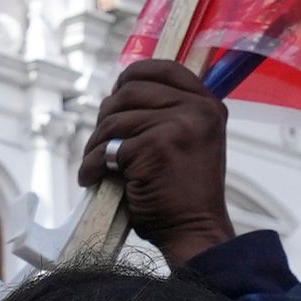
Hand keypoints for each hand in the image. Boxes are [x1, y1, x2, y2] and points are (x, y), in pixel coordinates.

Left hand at [84, 58, 233, 269]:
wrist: (195, 232)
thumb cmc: (184, 195)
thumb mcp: (189, 142)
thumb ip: (168, 114)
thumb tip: (119, 94)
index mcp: (207, 105)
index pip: (164, 68)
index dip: (133, 76)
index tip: (116, 92)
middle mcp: (197, 109)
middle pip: (130, 91)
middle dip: (106, 116)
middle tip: (101, 141)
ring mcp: (178, 125)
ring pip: (114, 120)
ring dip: (96, 144)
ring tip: (95, 164)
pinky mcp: (155, 146)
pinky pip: (108, 148)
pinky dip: (93, 165)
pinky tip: (93, 179)